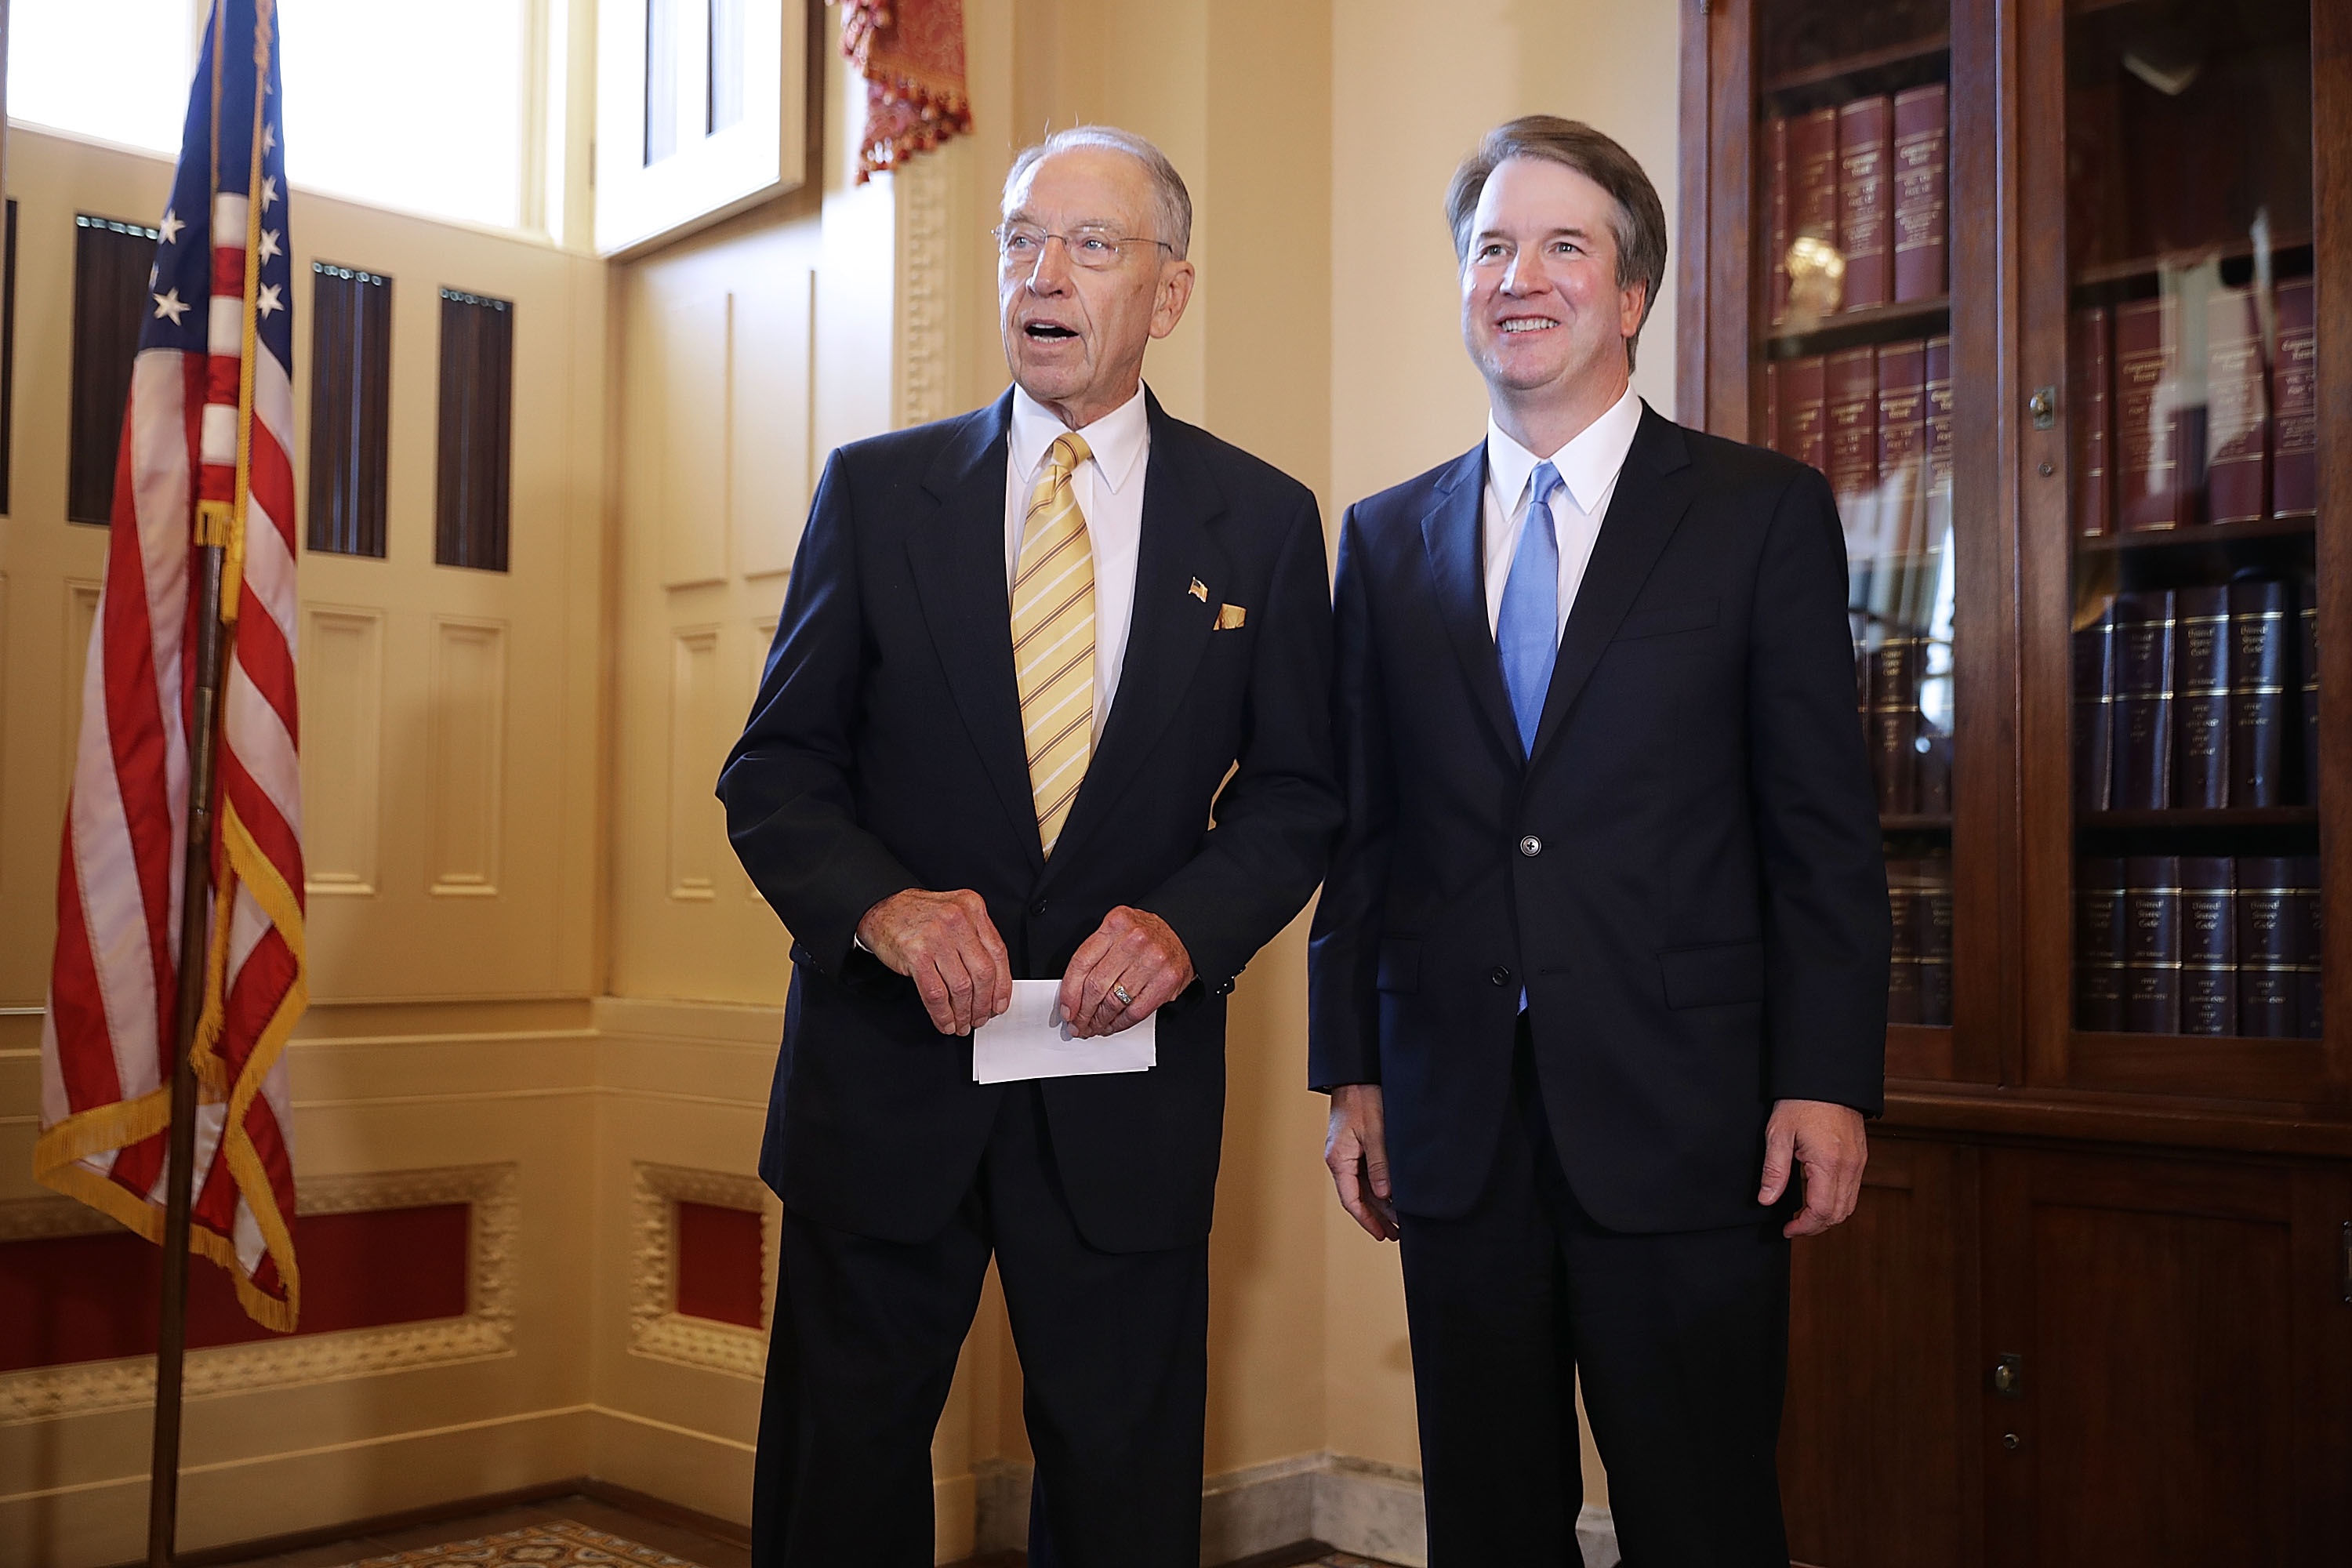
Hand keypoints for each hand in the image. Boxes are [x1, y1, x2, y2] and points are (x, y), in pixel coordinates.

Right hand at [856, 889, 1012, 1035]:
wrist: (881, 909)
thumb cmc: (918, 916)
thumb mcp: (955, 915)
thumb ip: (976, 940)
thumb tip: (994, 983)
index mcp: (972, 908)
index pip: (998, 954)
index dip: (1002, 986)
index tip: (999, 1004)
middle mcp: (956, 920)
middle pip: (983, 973)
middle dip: (983, 1004)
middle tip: (980, 1017)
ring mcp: (936, 937)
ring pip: (961, 987)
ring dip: (963, 1013)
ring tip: (961, 1023)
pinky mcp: (915, 954)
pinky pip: (936, 993)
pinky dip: (942, 1013)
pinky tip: (945, 1021)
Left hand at [1057, 906, 1193, 1036]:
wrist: (1183, 932)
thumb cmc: (1146, 934)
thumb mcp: (1117, 930)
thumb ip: (1096, 953)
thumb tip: (1072, 993)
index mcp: (1116, 924)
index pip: (1082, 963)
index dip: (1069, 992)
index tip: (1066, 1009)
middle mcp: (1134, 940)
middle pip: (1096, 985)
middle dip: (1083, 1012)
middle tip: (1077, 1024)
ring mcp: (1152, 961)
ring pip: (1114, 1002)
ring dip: (1098, 1021)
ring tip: (1092, 1027)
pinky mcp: (1166, 981)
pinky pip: (1135, 1011)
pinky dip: (1119, 1024)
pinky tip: (1111, 1026)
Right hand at [1324, 1083, 1398, 1240]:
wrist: (1355, 1075)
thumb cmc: (1363, 1099)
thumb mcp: (1375, 1132)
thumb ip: (1380, 1164)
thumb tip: (1385, 1194)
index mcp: (1338, 1159)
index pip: (1351, 1199)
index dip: (1367, 1220)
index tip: (1381, 1234)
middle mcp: (1339, 1160)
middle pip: (1357, 1197)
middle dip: (1376, 1217)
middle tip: (1395, 1234)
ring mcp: (1346, 1154)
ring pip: (1362, 1188)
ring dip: (1378, 1205)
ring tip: (1396, 1222)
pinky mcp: (1354, 1147)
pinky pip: (1365, 1175)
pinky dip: (1378, 1188)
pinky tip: (1391, 1196)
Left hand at [1759, 1098, 1867, 1237]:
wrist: (1826, 1078)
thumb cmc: (1801, 1101)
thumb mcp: (1778, 1133)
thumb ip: (1774, 1170)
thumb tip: (1766, 1200)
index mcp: (1829, 1163)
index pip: (1821, 1211)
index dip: (1804, 1227)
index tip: (1787, 1229)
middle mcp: (1849, 1166)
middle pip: (1838, 1214)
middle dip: (1815, 1226)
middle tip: (1793, 1226)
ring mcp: (1858, 1162)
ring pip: (1849, 1205)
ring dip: (1827, 1217)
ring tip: (1804, 1216)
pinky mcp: (1860, 1157)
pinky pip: (1853, 1190)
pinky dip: (1837, 1202)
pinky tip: (1818, 1198)